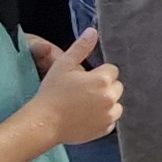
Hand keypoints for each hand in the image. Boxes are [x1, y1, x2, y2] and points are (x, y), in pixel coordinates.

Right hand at [29, 28, 123, 143]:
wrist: (45, 122)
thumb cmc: (53, 92)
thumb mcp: (64, 65)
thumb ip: (81, 47)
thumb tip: (93, 31)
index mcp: (103, 80)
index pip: (111, 70)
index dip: (97, 73)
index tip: (83, 79)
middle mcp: (111, 98)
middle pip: (116, 86)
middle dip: (104, 87)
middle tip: (83, 91)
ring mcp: (109, 116)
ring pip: (116, 104)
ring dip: (106, 102)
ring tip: (85, 104)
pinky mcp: (105, 129)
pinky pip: (111, 120)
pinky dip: (103, 118)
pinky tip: (86, 116)